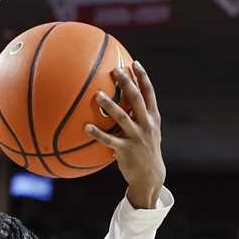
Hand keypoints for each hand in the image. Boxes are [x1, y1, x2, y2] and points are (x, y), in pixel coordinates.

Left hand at [85, 61, 165, 209]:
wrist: (150, 175)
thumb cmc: (144, 149)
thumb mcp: (148, 131)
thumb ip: (139, 116)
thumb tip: (124, 99)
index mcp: (152, 117)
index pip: (149, 93)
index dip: (142, 77)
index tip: (134, 63)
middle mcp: (147, 125)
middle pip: (136, 99)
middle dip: (127, 84)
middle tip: (115, 71)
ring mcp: (137, 137)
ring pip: (123, 117)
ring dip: (110, 105)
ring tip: (97, 95)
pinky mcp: (126, 150)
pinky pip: (109, 140)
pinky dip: (97, 134)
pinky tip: (86, 127)